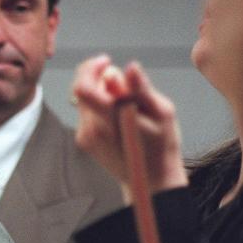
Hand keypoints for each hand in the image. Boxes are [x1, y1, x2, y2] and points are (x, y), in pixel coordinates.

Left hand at [73, 56, 187, 196]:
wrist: (150, 180)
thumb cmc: (161, 147)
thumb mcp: (162, 113)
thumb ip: (140, 90)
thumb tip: (129, 68)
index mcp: (110, 121)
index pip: (83, 87)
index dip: (92, 68)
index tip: (107, 62)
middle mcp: (92, 129)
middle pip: (81, 89)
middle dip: (99, 78)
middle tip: (122, 83)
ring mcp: (85, 136)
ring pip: (83, 100)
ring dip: (101, 93)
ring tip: (125, 104)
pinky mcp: (84, 140)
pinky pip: (86, 112)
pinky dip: (99, 106)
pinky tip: (118, 117)